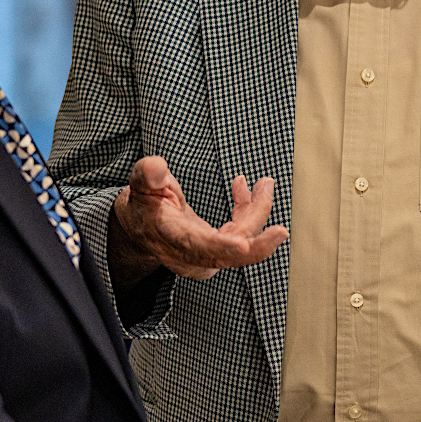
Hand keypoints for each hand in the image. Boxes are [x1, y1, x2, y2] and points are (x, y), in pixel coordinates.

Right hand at [112, 156, 287, 282]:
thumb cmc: (144, 205)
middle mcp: (190, 253)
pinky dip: (248, 213)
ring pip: (240, 243)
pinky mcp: (216, 251)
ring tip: (264, 184)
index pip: (198, 246)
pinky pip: (240, 235)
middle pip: (229, 256)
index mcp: (171, 237)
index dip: (222, 246)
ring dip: (257, 214)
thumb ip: (146, 175)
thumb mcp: (139, 185)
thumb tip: (156, 166)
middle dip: (258, 243)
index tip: (244, 244)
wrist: (142, 226)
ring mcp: (205, 255)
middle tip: (281, 231)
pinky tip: (245, 190)